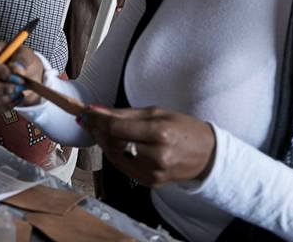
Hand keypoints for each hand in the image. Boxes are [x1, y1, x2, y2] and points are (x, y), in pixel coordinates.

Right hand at [0, 43, 43, 111]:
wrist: (25, 75)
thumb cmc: (21, 61)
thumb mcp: (26, 54)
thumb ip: (23, 59)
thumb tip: (16, 69)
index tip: (11, 75)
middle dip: (1, 88)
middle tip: (19, 87)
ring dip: (1, 100)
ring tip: (17, 94)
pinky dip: (3, 106)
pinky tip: (15, 99)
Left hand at [82, 105, 215, 186]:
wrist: (207, 154)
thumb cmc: (183, 128)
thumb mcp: (157, 112)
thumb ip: (124, 114)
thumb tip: (96, 111)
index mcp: (159, 133)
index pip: (116, 128)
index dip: (97, 120)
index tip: (86, 112)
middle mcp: (156, 156)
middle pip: (113, 143)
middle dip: (97, 131)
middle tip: (88, 119)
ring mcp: (153, 173)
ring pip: (115, 158)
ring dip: (103, 143)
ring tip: (99, 130)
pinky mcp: (150, 182)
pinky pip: (123, 168)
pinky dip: (115, 154)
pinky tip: (113, 144)